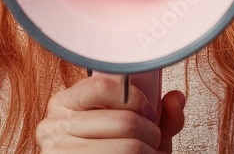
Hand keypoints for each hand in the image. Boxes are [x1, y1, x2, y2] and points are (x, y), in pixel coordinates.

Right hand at [35, 73, 186, 151]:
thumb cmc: (109, 151)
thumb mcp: (130, 129)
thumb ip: (157, 115)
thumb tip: (175, 99)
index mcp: (66, 105)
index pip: (102, 86)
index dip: (135, 98)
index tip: (147, 111)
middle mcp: (57, 128)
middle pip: (125, 121)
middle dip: (152, 134)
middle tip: (152, 142)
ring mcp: (62, 153)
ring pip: (130, 148)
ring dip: (150, 153)